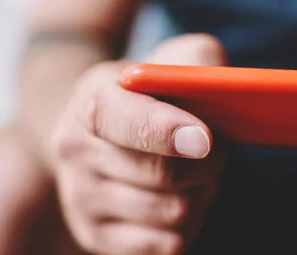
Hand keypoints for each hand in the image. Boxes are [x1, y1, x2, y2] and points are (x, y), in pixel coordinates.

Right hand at [50, 34, 226, 254]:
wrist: (102, 132)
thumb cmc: (149, 95)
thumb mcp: (167, 61)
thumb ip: (196, 60)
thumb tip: (221, 84)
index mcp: (92, 102)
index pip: (122, 120)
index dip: (165, 131)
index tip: (205, 138)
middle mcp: (75, 151)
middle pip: (161, 174)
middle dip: (208, 162)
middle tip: (217, 148)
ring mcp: (81, 199)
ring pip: (173, 212)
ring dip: (202, 192)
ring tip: (196, 171)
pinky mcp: (96, 237)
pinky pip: (169, 245)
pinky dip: (190, 222)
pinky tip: (181, 197)